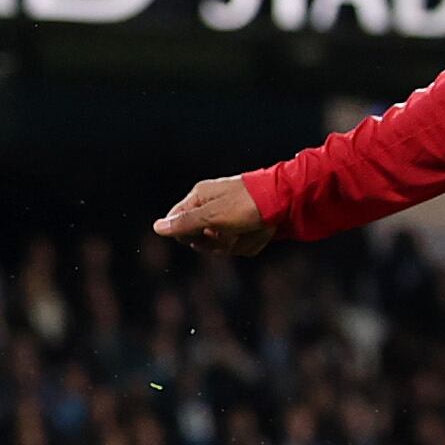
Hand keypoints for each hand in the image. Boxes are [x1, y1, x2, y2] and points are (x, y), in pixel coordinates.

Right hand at [152, 173, 275, 254]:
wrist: (286, 200)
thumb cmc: (246, 205)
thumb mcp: (212, 216)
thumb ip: (185, 223)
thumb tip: (157, 227)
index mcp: (200, 198)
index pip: (177, 222)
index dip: (186, 234)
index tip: (203, 234)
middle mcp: (213, 207)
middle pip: (200, 240)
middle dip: (216, 243)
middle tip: (230, 233)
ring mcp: (231, 218)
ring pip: (223, 246)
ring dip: (237, 243)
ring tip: (251, 229)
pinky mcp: (247, 227)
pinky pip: (242, 245)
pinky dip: (252, 242)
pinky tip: (262, 231)